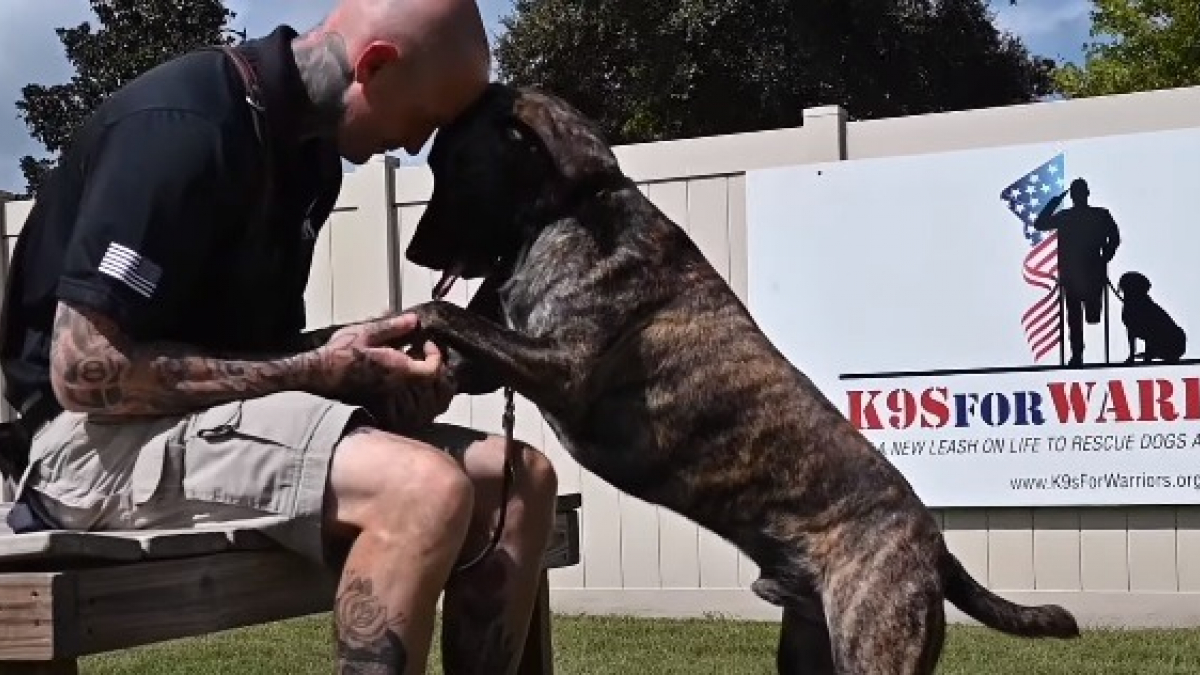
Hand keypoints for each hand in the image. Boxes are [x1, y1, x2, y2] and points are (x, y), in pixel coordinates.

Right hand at [311, 313, 443, 396]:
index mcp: (398, 369)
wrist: (317, 375)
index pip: (433, 369)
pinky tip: (392, 360)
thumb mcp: (366, 332)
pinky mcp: (379, 396)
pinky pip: (401, 388)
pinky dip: (403, 375)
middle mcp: (397, 384)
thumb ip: (393, 327)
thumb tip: (413, 321)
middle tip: (421, 346)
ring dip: (416, 368)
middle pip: (426, 380)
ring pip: (414, 385)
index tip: (427, 342)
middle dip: (429, 362)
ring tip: (408, 352)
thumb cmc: (338, 355)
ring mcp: (389, 392)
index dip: (436, 355)